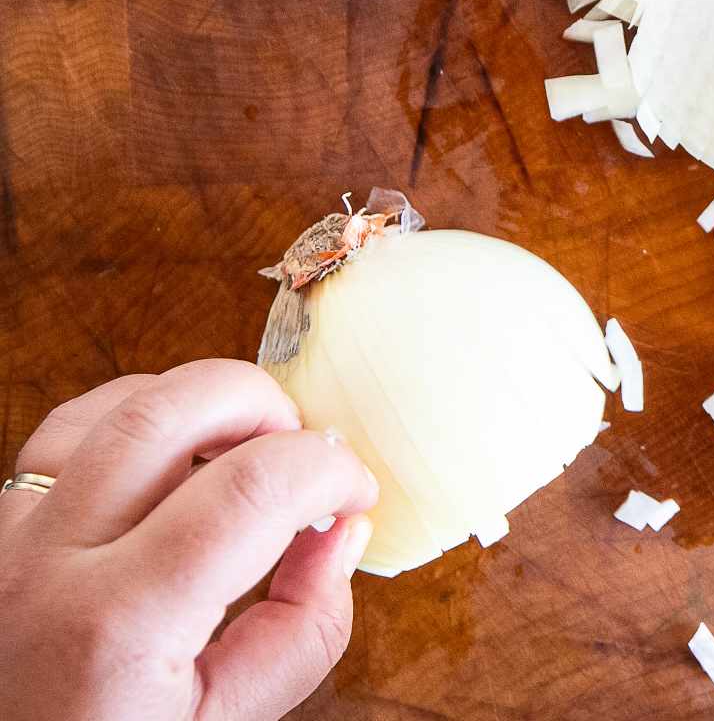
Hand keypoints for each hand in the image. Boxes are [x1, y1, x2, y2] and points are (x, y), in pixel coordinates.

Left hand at [0, 360, 378, 720]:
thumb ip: (302, 632)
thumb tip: (343, 533)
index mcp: (118, 627)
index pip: (250, 491)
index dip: (329, 470)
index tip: (357, 493)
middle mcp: (51, 562)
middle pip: (170, 412)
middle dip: (265, 404)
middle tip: (306, 448)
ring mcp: (11, 537)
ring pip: (113, 405)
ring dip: (200, 403)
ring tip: (247, 449)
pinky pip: (68, 431)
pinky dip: (140, 418)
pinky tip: (183, 457)